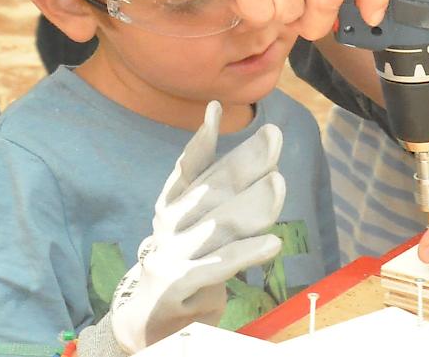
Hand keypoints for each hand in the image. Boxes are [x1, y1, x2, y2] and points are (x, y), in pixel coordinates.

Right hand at [108, 101, 286, 352]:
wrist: (150, 320)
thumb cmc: (184, 261)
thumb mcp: (194, 222)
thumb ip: (211, 181)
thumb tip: (226, 126)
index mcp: (172, 204)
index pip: (188, 167)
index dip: (201, 138)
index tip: (217, 108)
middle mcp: (169, 224)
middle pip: (211, 190)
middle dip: (245, 162)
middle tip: (273, 138)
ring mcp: (172, 253)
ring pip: (218, 225)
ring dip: (251, 204)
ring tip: (278, 184)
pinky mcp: (179, 283)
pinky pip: (218, 266)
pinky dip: (245, 253)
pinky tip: (271, 243)